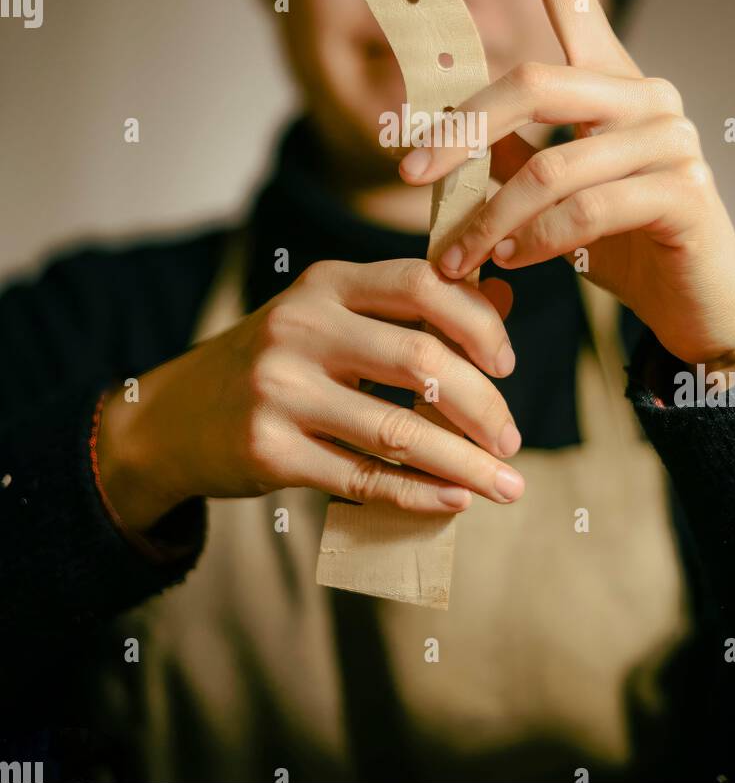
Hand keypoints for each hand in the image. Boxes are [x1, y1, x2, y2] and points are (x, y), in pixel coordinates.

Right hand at [98, 258, 524, 533]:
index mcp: (326, 283)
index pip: (423, 283)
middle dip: (483, 405)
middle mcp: (301, 327)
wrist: (173, 418)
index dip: (479, 322)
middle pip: (420, 358)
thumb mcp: (332, 317)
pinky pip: (362, 478)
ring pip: (398, 430)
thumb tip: (504, 298)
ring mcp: (280, 391)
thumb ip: (412, 308)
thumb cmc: (277, 362)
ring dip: (466, 463)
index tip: (507, 364)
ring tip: (506, 483)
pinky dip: (419, 493)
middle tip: (513, 438)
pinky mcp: (268, 452)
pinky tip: (455, 500)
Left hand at [399, 0, 734, 374]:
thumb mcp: (551, 194)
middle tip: (406, 174)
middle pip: (533, 83)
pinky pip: (582, 211)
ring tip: (457, 257)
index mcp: (612, 81)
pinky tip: (513, 263)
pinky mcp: (684, 188)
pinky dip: (533, 242)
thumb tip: (444, 140)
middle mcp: (646, 93)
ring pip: (549, 165)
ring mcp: (671, 137)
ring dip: (488, 219)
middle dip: (459, 132)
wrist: (696, 303)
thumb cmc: (620, 242)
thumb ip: (509, 155)